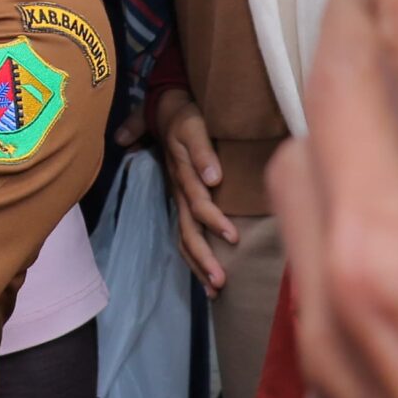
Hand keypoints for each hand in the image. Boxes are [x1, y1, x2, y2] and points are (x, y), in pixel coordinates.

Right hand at [153, 89, 235, 294]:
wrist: (165, 108)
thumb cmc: (183, 116)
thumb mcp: (191, 125)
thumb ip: (201, 149)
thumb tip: (213, 178)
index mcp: (182, 175)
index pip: (198, 202)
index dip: (214, 220)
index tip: (233, 237)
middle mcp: (179, 192)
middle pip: (189, 230)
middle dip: (204, 257)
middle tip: (221, 282)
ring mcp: (179, 199)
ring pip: (185, 238)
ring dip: (198, 265)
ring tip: (216, 289)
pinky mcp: (182, 203)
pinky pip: (186, 236)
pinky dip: (195, 260)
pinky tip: (209, 281)